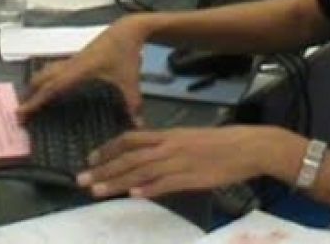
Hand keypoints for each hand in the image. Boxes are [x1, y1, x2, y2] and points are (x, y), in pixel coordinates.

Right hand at [17, 19, 148, 124]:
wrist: (128, 28)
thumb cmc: (128, 53)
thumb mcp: (130, 79)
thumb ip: (133, 103)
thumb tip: (138, 126)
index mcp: (80, 70)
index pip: (53, 87)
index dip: (36, 100)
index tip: (21, 113)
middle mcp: (72, 64)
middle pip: (43, 78)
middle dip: (30, 95)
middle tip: (20, 113)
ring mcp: (73, 59)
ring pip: (47, 71)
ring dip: (37, 85)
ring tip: (30, 101)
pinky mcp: (77, 57)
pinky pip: (55, 68)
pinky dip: (47, 78)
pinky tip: (50, 87)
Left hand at [77, 126, 298, 199]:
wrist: (248, 146)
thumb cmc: (220, 144)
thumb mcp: (189, 140)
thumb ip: (167, 149)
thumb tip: (146, 162)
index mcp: (169, 135)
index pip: (131, 138)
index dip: (108, 148)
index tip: (91, 158)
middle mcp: (169, 146)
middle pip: (129, 156)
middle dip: (103, 168)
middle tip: (81, 179)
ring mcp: (180, 162)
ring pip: (142, 170)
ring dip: (117, 181)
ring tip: (97, 190)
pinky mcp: (193, 177)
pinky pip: (167, 183)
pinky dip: (150, 189)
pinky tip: (134, 195)